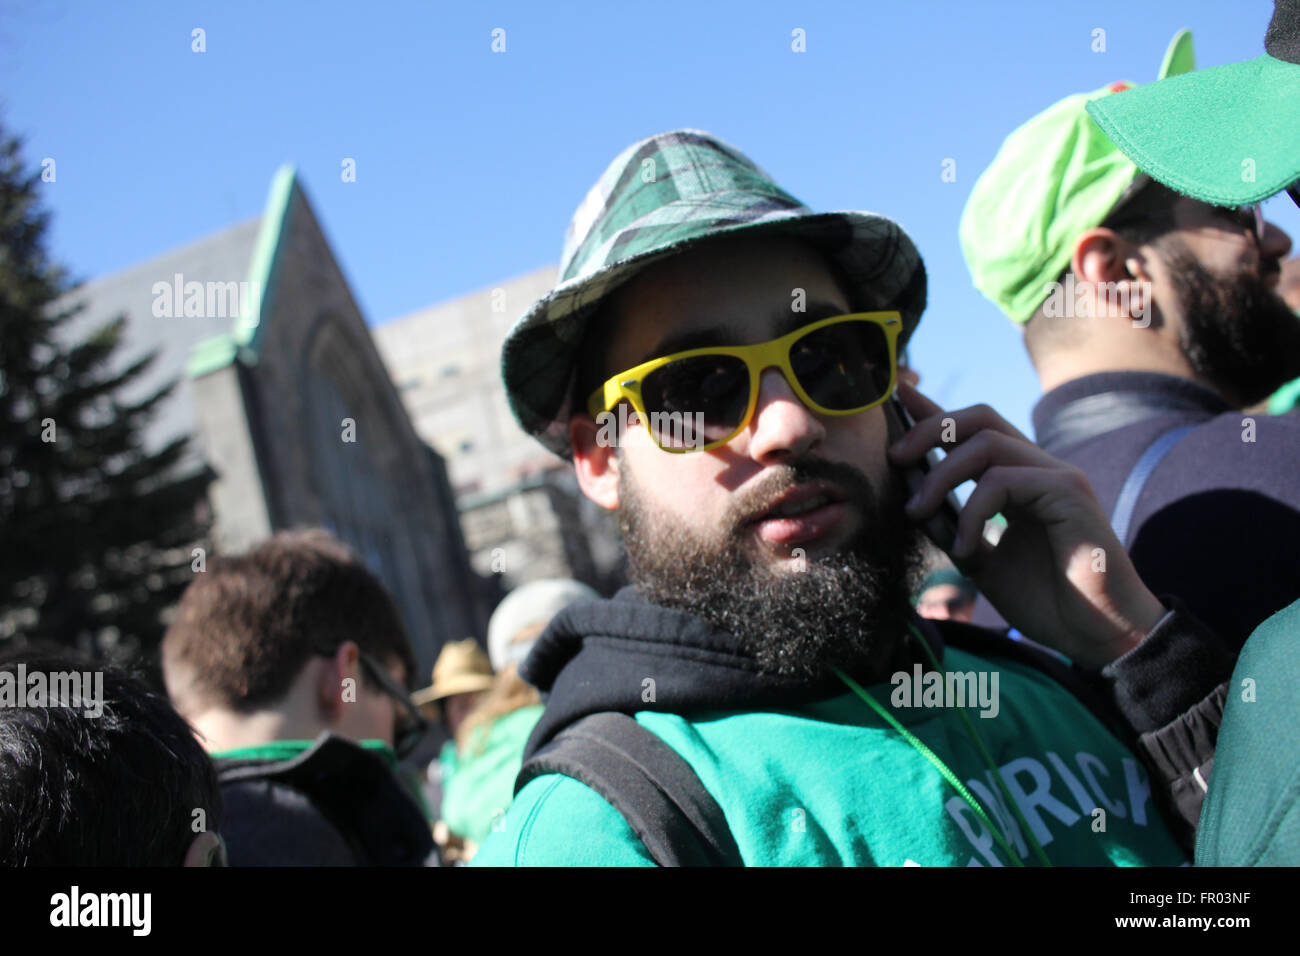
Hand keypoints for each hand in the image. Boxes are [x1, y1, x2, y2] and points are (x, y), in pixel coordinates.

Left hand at [887, 383, 1165, 668]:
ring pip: (986, 443)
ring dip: (940, 474)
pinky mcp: (1068, 492)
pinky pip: (1002, 481)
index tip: (898, 398)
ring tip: (918, 512)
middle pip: (980, 418)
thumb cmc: (1049, 601)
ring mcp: (1056, 476)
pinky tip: (966, 547)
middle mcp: (1038, 470)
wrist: (1100, 635)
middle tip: (895, 458)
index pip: (973, 433)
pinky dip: (972, 511)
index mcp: (1018, 482)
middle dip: (931, 427)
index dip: (934, 412)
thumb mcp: (982, 563)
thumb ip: (952, 530)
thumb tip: (914, 503)